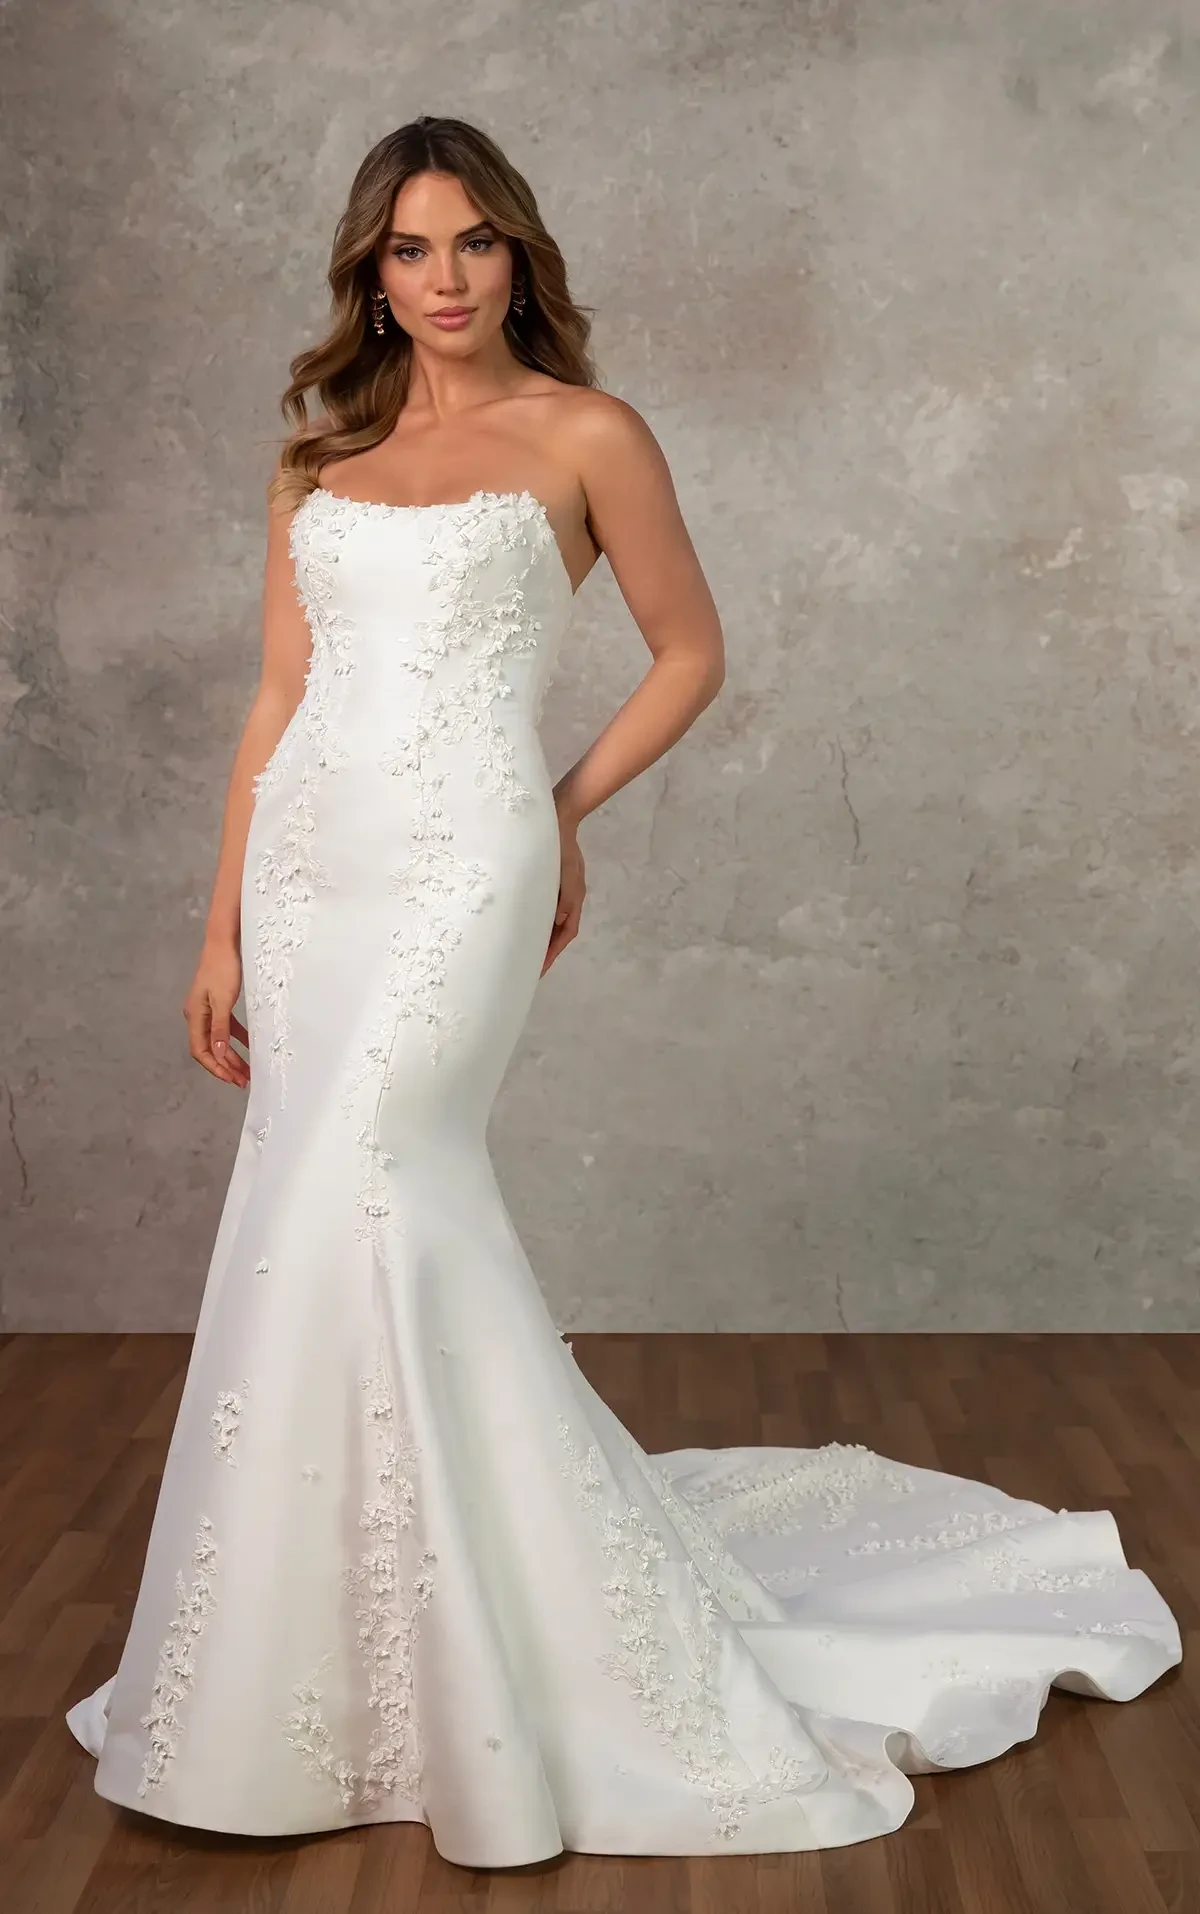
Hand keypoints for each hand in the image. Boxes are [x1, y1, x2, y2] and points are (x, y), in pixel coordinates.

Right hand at [183, 941, 249, 1086]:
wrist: (224, 942)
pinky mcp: (217, 1002)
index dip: (216, 1068)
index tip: (232, 1079)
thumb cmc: (223, 967)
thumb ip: (220, 1028)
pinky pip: (226, 1027)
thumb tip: (217, 1053)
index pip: (201, 1051)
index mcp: (195, 1016)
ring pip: (219, 1040)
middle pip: (210, 1048)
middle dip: (226, 1066)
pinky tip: (250, 1045)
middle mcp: (197, 1015)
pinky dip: (236, 1037)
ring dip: (232, 1055)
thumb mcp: (223, 1001)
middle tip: (243, 1080)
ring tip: (247, 1069)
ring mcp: (206, 1009)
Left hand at [542, 807, 585, 974]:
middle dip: (546, 950)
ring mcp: (559, 890)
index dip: (553, 953)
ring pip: (551, 921)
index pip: (565, 934)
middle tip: (530, 967)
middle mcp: (567, 898)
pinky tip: (524, 924)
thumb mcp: (567, 870)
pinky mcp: (550, 882)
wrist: (560, 818)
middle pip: (559, 931)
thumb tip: (560, 921)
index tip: (539, 969)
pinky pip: (544, 908)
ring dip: (541, 937)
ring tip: (526, 951)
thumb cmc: (562, 844)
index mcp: (574, 898)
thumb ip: (566, 897)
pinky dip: (537, 921)